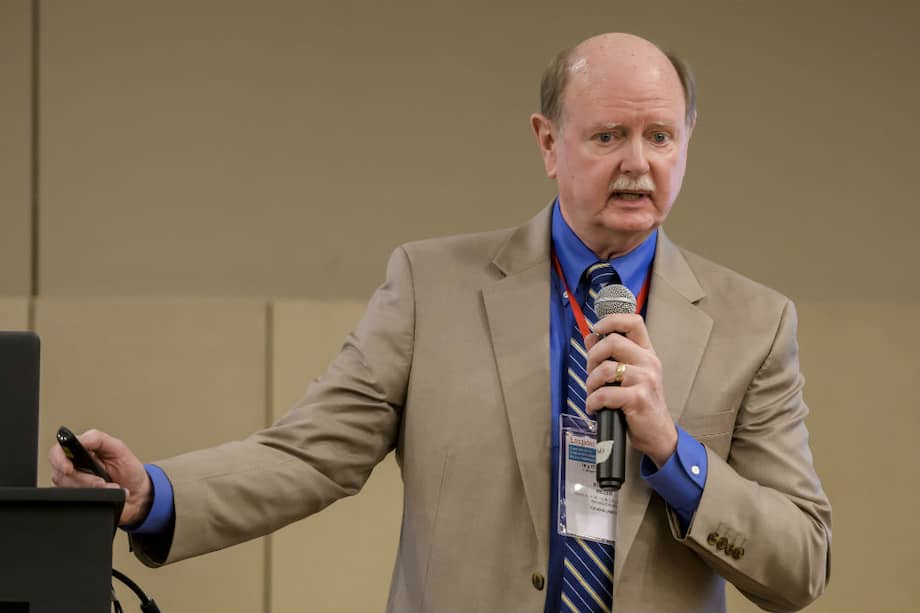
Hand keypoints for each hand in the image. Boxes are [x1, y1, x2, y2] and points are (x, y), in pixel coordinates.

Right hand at [49, 429, 152, 525]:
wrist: (138, 493)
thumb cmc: (128, 470)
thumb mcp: (119, 449)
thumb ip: (99, 439)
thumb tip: (81, 439)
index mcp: (81, 450)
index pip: (57, 451)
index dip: (59, 459)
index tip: (68, 468)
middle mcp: (74, 466)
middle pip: (60, 473)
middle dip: (82, 479)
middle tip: (101, 481)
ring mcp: (74, 484)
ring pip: (67, 488)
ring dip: (91, 489)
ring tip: (109, 486)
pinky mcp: (78, 498)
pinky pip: (76, 500)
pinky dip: (94, 497)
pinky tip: (106, 493)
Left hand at [584, 313, 676, 466]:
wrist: (657, 434)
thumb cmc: (640, 404)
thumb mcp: (628, 375)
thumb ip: (609, 355)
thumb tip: (590, 337)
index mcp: (646, 353)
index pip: (633, 322)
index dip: (612, 320)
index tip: (597, 328)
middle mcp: (649, 362)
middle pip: (612, 341)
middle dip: (592, 358)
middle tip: (591, 374)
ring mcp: (646, 379)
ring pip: (605, 369)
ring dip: (591, 383)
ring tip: (593, 394)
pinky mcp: (639, 398)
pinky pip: (605, 393)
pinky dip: (593, 402)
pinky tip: (595, 407)